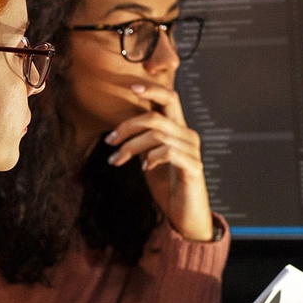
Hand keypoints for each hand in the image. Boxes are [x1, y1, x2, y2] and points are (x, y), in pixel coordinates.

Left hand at [104, 83, 214, 241]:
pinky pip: (168, 152)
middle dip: (127, 126)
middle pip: (156, 116)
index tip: (131, 88)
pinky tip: (145, 167)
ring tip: (117, 159)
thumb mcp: (150, 157)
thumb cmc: (168, 186)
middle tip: (110, 140)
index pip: (170, 99)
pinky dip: (152, 157)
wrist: (185, 215)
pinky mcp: (193, 167)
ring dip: (131, 146)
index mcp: (178, 130)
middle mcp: (188, 136)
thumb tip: (122, 127)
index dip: (152, 90)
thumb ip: (143, 140)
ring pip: (157, 134)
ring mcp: (192, 151)